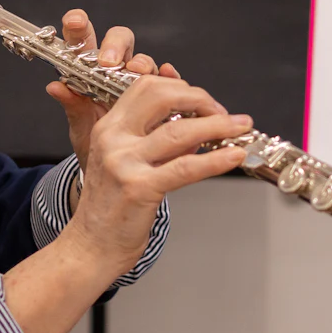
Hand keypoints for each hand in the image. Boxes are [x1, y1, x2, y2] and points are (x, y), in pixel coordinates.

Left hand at [45, 9, 180, 158]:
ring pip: (143, 59)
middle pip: (118, 40)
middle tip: (109, 61)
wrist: (116, 171)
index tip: (75, 22)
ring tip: (136, 72)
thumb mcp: (81, 130)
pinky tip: (167, 74)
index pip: (81, 42)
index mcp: (88, 73)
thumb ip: (72, 107)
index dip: (78, 27)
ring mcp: (138, 80)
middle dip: (115, 44)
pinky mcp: (159, 93)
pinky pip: (167, 77)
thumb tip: (54, 87)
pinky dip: (168, 74)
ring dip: (141, 62)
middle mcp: (115, 71)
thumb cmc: (95, 146)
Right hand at [57, 72, 249, 265]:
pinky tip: (234, 156)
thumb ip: (156, 140)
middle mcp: (113, 139)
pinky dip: (215, 159)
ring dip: (218, 126)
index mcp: (108, 127)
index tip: (205, 102)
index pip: (147, 86)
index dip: (183, 87)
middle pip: (162, 96)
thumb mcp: (127, 161)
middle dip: (201, 99)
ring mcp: (124, 162)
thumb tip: (198, 125)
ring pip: (179, 131)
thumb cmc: (112, 207)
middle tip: (224, 113)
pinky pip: (185, 168)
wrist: (90, 246)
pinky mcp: (138, 188)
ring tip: (240, 127)